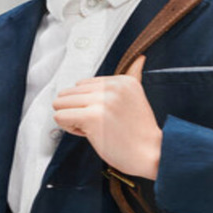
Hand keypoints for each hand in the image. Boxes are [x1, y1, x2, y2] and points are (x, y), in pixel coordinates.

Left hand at [52, 55, 161, 179]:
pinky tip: (88, 134)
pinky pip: (60, 117)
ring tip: (93, 128)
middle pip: (69, 92)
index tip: (105, 116)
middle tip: (97, 124)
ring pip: (61, 103)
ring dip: (71, 119)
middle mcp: (112, 87)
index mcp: (122, 80)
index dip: (87, 103)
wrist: (152, 154)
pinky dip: (69, 128)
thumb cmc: (140, 132)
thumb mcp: (136, 97)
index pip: (82, 84)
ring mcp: (102, 101)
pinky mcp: (92, 116)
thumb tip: (140, 58)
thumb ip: (133, 76)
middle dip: (77, 110)